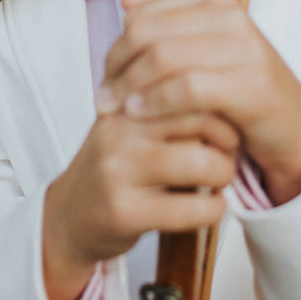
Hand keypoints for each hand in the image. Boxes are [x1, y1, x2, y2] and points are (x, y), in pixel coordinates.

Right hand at [42, 108, 237, 299]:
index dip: (220, 105)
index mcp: (125, 101)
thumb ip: (168, 104)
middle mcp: (120, 130)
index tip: (229, 122)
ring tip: (220, 179)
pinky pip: (189, 208)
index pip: (187, 84)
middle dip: (228, 138)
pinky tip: (209, 207)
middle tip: (231, 152)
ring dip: (224, 174)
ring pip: (199, 162)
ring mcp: (119, 170)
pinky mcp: (124, 211)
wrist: (69, 216)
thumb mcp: (133, 123)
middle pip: (199, 118)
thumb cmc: (113, 168)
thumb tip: (224, 91)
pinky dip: (213, 209)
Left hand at [99, 0, 300, 206]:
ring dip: (130, 86)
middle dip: (118, 65)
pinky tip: (138, 115)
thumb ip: (166, 17)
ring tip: (112, 108)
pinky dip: (155, 102)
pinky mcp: (251, 84)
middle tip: (102, 95)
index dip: (117, 42)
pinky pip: (187, 87)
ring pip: (164, 57)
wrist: (289, 124)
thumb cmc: (234, 83)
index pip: (144, 11)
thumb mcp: (201, 45)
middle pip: (149, 32)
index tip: (105, 72)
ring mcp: (245, 47)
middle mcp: (231, 14)